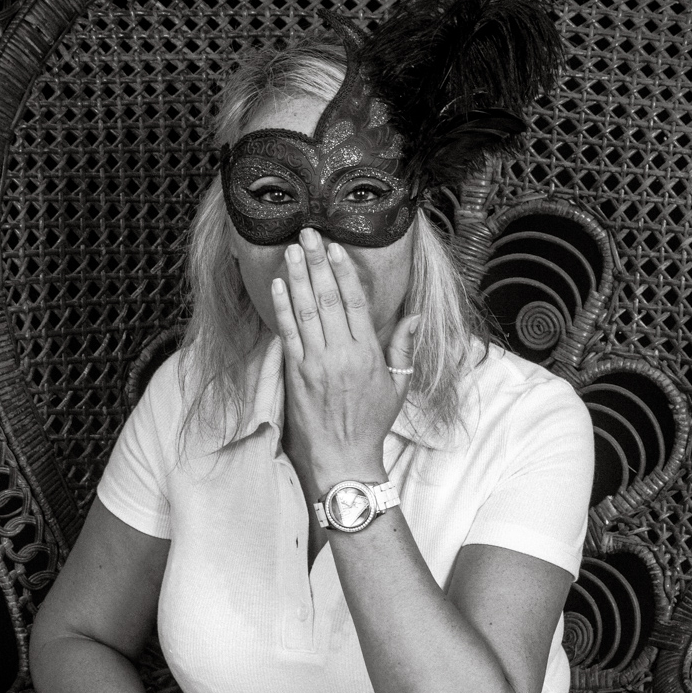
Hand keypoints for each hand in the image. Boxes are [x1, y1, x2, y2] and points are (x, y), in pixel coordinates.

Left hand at [271, 228, 418, 488]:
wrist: (344, 458)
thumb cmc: (372, 423)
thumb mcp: (398, 387)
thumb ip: (403, 349)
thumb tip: (414, 316)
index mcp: (368, 354)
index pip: (355, 303)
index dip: (344, 272)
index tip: (336, 248)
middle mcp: (341, 354)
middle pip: (328, 299)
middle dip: (317, 264)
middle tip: (308, 234)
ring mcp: (315, 363)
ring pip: (305, 311)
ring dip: (297, 278)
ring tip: (292, 250)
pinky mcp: (295, 374)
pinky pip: (288, 334)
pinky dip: (281, 307)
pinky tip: (277, 285)